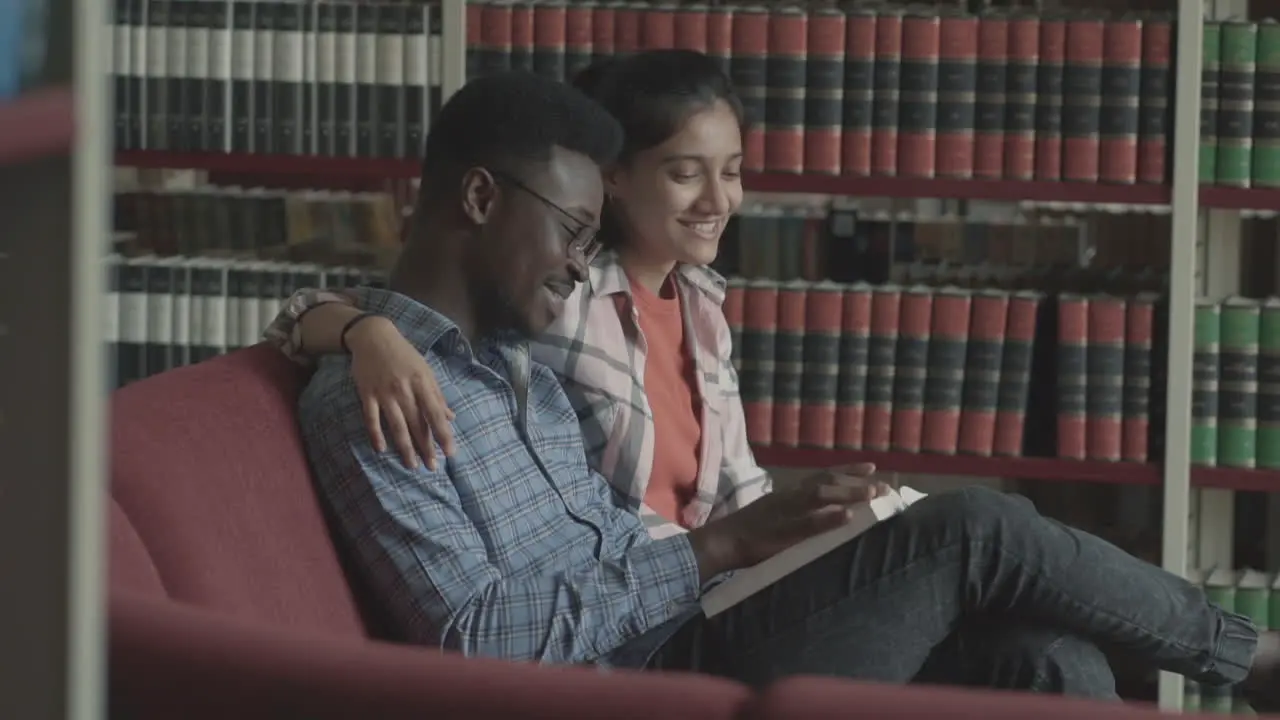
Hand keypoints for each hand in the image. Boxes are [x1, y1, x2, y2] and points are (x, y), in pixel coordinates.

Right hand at [345, 316, 455, 469]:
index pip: (435, 414)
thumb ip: (437, 395)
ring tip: (412, 465)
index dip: (443, 434)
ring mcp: (384, 392)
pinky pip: (371, 418)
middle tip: (432, 467)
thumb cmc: (404, 354)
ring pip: (396, 425)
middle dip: (426, 447)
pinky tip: (381, 449)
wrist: (374, 336)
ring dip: (404, 447)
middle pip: (417, 423)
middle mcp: (404, 390)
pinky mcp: (366, 393)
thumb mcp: (425, 370)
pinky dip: (375, 434)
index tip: (450, 452)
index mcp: (422, 383)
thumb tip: (451, 417)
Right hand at [688, 463, 888, 580]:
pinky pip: (806, 524)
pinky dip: (828, 519)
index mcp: (787, 495)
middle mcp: (787, 497)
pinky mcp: (778, 532)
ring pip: (819, 497)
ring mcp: (783, 513)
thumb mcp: (775, 519)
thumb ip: (796, 516)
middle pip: (826, 482)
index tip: (872, 467)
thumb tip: (823, 517)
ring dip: (848, 494)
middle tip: (886, 486)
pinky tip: (847, 517)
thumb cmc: (746, 535)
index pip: (821, 477)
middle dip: (857, 482)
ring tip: (872, 495)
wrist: (719, 543)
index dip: (847, 471)